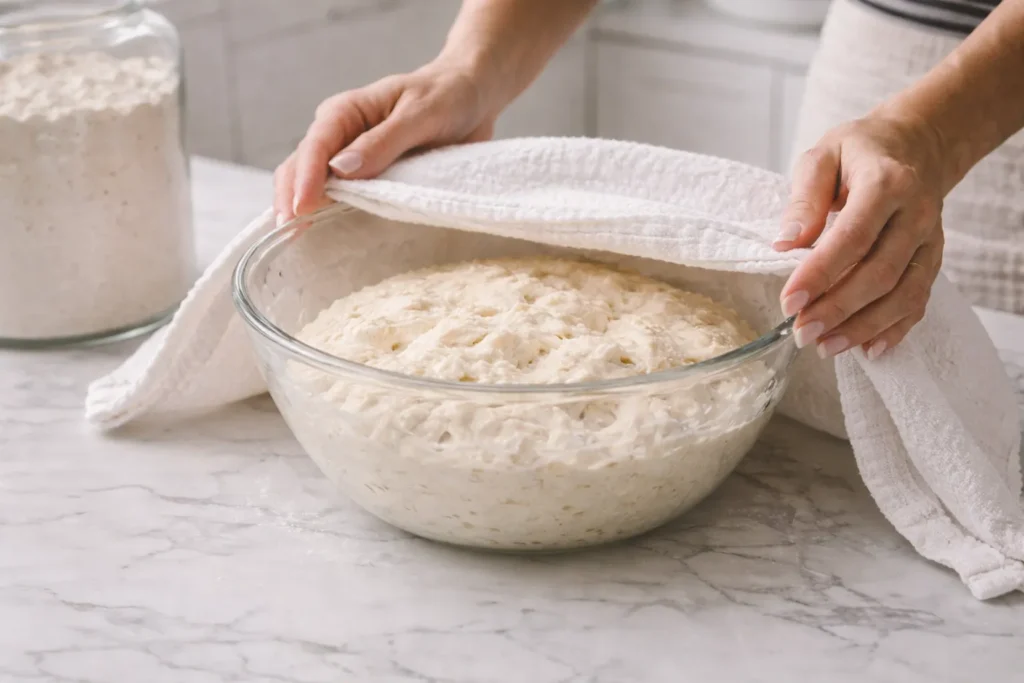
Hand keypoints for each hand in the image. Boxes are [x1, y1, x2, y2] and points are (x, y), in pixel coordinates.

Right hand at [274, 57, 497, 223]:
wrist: (469, 97)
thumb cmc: (444, 98)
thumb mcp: (419, 115)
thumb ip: (382, 141)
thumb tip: (341, 169)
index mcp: (345, 112)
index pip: (315, 146)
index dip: (305, 179)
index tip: (302, 209)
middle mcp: (339, 134)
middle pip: (300, 167)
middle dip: (290, 198)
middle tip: (289, 234)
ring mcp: (348, 158)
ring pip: (311, 184)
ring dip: (301, 209)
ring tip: (295, 240)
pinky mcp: (365, 178)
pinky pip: (339, 197)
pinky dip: (326, 214)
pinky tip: (319, 236)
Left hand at [774, 113, 945, 360]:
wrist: (919, 144)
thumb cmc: (861, 151)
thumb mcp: (823, 155)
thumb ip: (805, 197)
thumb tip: (785, 241)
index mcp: (886, 184)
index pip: (852, 237)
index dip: (820, 274)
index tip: (789, 302)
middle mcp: (916, 215)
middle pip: (879, 273)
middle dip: (838, 309)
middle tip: (801, 333)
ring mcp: (930, 241)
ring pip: (903, 294)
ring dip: (863, 327)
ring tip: (825, 346)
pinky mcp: (934, 259)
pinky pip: (919, 301)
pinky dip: (895, 329)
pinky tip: (867, 349)